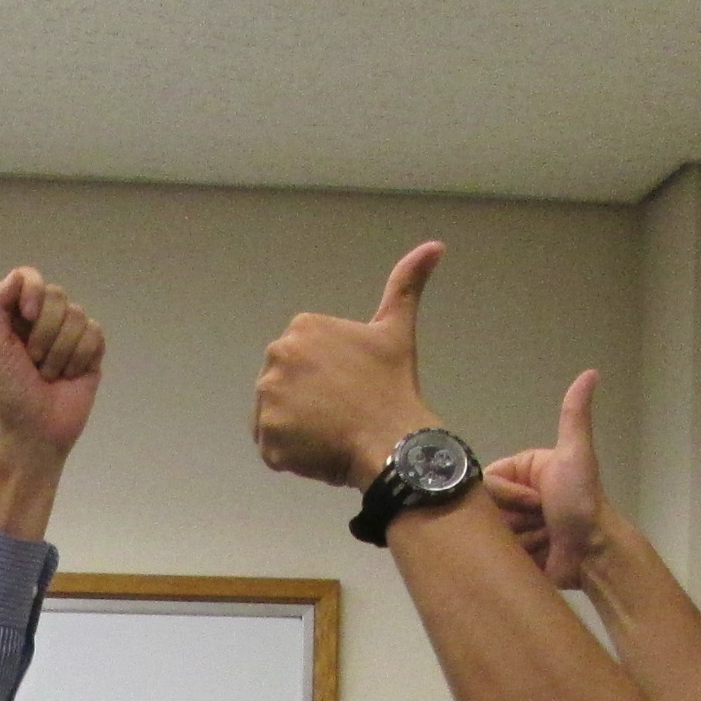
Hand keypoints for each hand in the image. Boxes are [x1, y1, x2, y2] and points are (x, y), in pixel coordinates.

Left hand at [0, 269, 103, 456]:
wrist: (36, 431)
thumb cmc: (9, 393)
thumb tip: (19, 276)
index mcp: (17, 315)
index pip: (29, 277)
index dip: (33, 290)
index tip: (28, 314)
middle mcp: (45, 320)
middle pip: (57, 295)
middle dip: (45, 333)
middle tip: (34, 362)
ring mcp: (70, 334)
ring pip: (77, 316)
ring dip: (60, 352)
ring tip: (49, 375)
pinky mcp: (92, 351)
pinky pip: (94, 334)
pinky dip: (79, 358)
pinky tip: (70, 376)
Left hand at [252, 241, 441, 489]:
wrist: (392, 441)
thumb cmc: (393, 386)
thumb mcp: (397, 330)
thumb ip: (406, 285)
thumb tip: (434, 246)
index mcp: (302, 328)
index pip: (304, 360)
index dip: (327, 378)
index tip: (351, 387)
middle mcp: (276, 356)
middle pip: (286, 386)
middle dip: (308, 400)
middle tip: (343, 413)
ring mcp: (268, 399)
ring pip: (277, 417)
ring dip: (299, 428)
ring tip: (333, 433)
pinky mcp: (266, 438)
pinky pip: (273, 448)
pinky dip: (292, 455)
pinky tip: (321, 451)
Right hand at [483, 369, 603, 589]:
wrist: (593, 554)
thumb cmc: (582, 503)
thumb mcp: (576, 454)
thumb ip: (574, 415)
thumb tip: (591, 372)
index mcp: (526, 470)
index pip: (487, 482)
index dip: (506, 495)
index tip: (534, 502)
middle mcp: (519, 495)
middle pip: (487, 508)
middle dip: (513, 518)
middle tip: (541, 521)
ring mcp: (517, 525)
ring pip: (491, 532)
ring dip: (517, 539)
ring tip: (543, 540)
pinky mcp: (516, 552)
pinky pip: (496, 554)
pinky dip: (516, 556)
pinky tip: (537, 555)